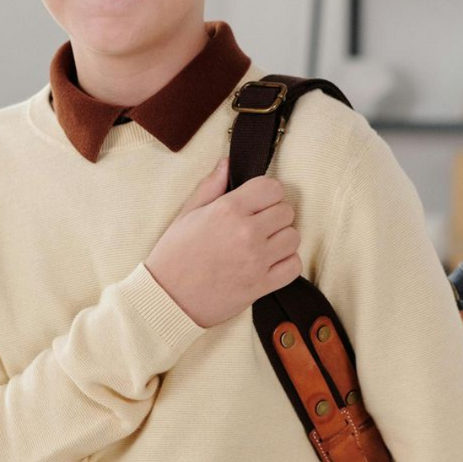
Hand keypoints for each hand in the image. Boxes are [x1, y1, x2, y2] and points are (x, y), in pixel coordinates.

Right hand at [145, 155, 301, 328]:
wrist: (168, 298)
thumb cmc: (174, 255)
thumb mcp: (187, 214)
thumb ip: (210, 186)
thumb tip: (228, 163)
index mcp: (228, 210)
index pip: (272, 188)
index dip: (267, 193)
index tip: (258, 203)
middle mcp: (247, 233)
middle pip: (287, 211)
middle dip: (274, 215)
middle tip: (257, 225)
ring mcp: (257, 260)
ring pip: (293, 238)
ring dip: (281, 239)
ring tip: (262, 244)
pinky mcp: (262, 285)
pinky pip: (294, 266)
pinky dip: (286, 263)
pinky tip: (269, 262)